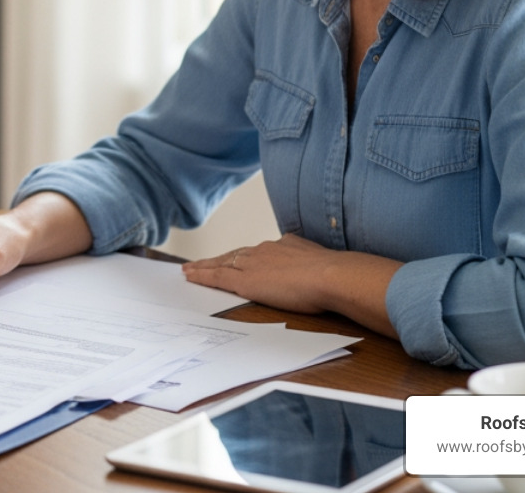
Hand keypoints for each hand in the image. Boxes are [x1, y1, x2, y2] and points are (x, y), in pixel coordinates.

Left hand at [182, 232, 401, 335]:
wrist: (330, 275)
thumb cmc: (335, 276)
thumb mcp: (324, 264)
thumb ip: (315, 266)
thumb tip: (321, 273)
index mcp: (286, 245)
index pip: (258, 251)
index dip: (243, 256)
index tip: (235, 258)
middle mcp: (266, 250)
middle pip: (235, 254)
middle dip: (218, 259)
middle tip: (199, 262)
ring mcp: (253, 263)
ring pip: (221, 263)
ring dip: (204, 266)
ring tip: (189, 269)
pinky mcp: (244, 279)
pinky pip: (216, 275)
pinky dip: (201, 274)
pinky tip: (189, 275)